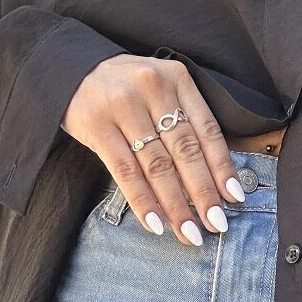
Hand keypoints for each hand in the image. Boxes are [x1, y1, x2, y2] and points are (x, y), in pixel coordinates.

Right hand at [60, 53, 245, 244]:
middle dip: (203, 193)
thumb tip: (212, 178)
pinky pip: (125, 171)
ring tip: (189, 233)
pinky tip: (155, 224)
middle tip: (216, 225)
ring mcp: (123, 106)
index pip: (207, 130)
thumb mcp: (159, 89)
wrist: (67, 68)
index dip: (222, 167)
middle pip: (185, 150)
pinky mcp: (96, 125)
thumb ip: (183, 120)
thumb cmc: (125, 86)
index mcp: (177, 79)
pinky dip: (142, 201)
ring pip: (157, 165)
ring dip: (176, 205)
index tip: (234, 198)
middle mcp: (153, 89)